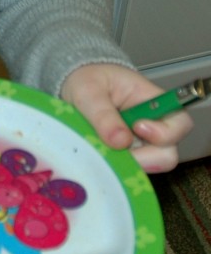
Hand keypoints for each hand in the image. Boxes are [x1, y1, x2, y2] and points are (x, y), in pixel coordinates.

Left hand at [60, 63, 192, 173]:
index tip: (138, 127)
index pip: (180, 122)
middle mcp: (153, 127)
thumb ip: (102, 113)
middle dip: (144, 157)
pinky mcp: (126, 157)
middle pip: (167, 153)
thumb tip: (121, 141)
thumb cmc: (87, 81)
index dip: (166, 132)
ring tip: (102, 150)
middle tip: (116, 150)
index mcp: (153, 102)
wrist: (73, 90)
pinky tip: (98, 157)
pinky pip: (129, 172)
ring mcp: (140, 145)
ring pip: (147, 167)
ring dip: (127, 164)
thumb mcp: (88, 90)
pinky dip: (115, 169)